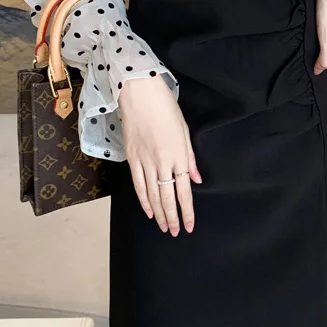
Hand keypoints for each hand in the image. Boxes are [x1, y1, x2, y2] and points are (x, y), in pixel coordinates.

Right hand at [118, 75, 202, 235]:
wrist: (140, 95)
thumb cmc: (166, 109)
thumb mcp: (185, 132)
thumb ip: (190, 159)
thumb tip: (195, 180)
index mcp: (178, 156)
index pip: (184, 191)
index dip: (186, 211)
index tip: (189, 226)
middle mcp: (161, 162)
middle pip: (167, 197)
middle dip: (172, 217)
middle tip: (174, 232)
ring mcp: (144, 161)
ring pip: (152, 194)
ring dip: (158, 213)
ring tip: (163, 227)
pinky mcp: (131, 158)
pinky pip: (138, 184)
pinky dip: (143, 200)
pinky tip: (148, 211)